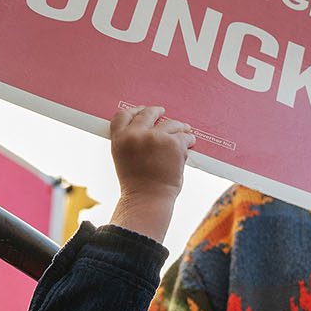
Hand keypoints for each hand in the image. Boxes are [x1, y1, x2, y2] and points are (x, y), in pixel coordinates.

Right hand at [107, 105, 194, 241]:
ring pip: (170, 123)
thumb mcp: (125, 159)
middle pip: (148, 114)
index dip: (134, 110)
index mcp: (119, 139)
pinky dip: (188, 139)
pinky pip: (184, 136)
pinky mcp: (173, 143)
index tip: (142, 110)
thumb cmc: (137, 185)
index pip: (123, 115)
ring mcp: (155, 137)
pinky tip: (190, 141)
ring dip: (178, 126)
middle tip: (163, 112)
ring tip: (184, 129)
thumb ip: (131, 142)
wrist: (147, 200)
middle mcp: (135, 135)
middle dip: (157, 111)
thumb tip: (148, 129)